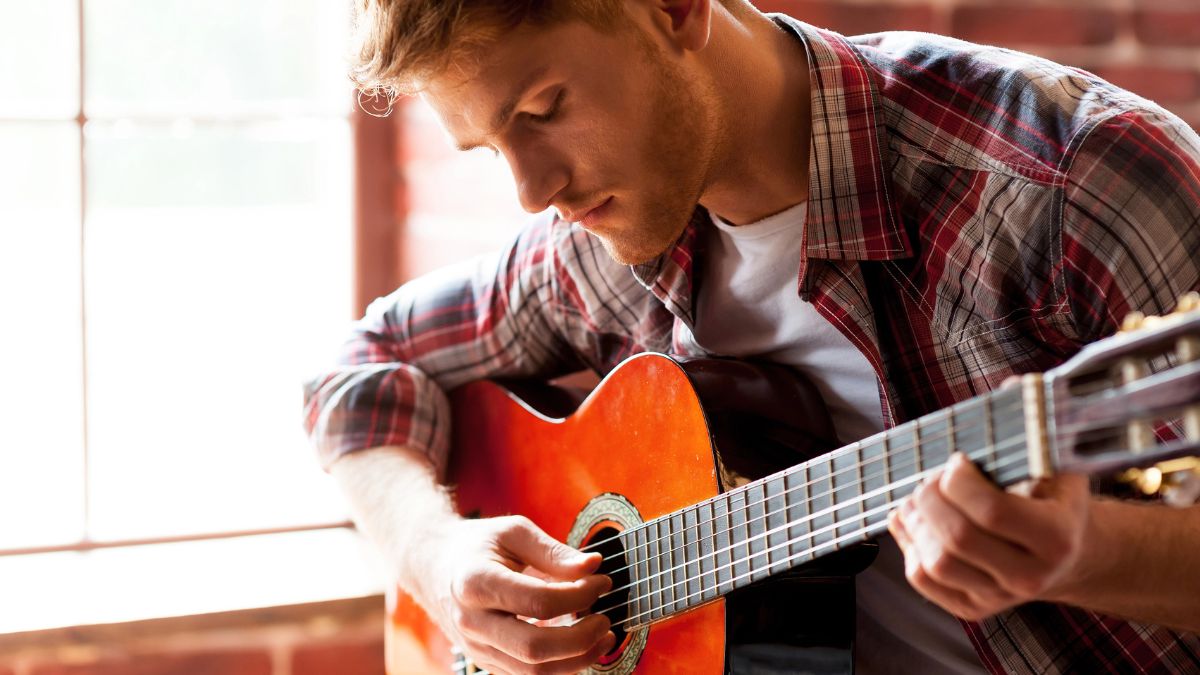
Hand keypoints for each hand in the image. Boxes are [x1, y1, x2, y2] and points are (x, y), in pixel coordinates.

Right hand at [410, 515, 615, 674]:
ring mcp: (476, 647)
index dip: (579, 595)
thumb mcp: (513, 532)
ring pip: (532, 672)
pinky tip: (580, 645)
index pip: (538, 602)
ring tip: (603, 636)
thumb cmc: (478, 545)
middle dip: (581, 639)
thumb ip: (553, 551)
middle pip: (534, 648)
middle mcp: (472, 622)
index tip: (601, 581)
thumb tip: (593, 567)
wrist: (434, 566)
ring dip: (577, 660)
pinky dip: (560, 666)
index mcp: (475, 582)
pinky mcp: (485, 661)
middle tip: (605, 618)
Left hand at [887, 453, 1091, 620]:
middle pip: (958, 538)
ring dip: (914, 522)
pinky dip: (907, 546)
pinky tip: (912, 522)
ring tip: (916, 498)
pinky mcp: (973, 608)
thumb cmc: (1052, 498)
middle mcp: (1031, 576)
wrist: (1067, 554)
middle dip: (930, 498)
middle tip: (932, 479)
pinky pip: (924, 580)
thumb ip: (1033, 437)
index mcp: (1057, 537)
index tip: (957, 461)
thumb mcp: (1056, 467)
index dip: (960, 481)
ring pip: (936, 563)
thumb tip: (1008, 393)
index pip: (993, 511)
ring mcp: (1000, 597)